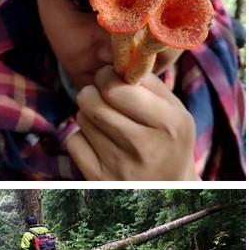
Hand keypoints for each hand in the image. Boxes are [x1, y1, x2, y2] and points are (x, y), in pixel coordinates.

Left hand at [66, 65, 198, 179]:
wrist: (168, 190)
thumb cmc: (169, 140)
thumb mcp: (174, 110)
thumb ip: (148, 82)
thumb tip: (114, 59)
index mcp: (168, 123)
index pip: (116, 87)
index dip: (107, 75)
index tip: (111, 77)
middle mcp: (143, 146)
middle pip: (92, 100)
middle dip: (93, 90)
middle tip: (103, 94)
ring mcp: (119, 166)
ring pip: (81, 117)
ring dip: (90, 113)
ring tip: (108, 121)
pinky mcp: (99, 179)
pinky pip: (74, 141)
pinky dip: (83, 137)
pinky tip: (100, 142)